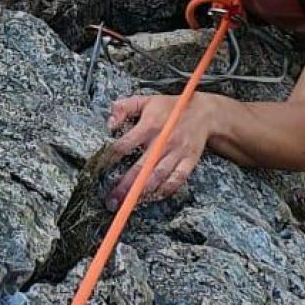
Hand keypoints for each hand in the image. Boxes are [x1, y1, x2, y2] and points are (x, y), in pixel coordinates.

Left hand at [103, 93, 216, 209]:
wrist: (204, 112)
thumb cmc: (170, 107)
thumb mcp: (145, 100)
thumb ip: (123, 107)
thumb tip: (109, 124)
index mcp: (149, 124)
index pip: (126, 144)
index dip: (111, 157)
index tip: (100, 169)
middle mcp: (163, 140)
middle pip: (141, 167)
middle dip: (125, 185)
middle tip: (112, 200)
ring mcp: (177, 151)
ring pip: (158, 176)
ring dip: (143, 191)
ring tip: (128, 203)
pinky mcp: (189, 160)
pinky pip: (177, 179)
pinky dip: (165, 190)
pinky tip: (153, 197)